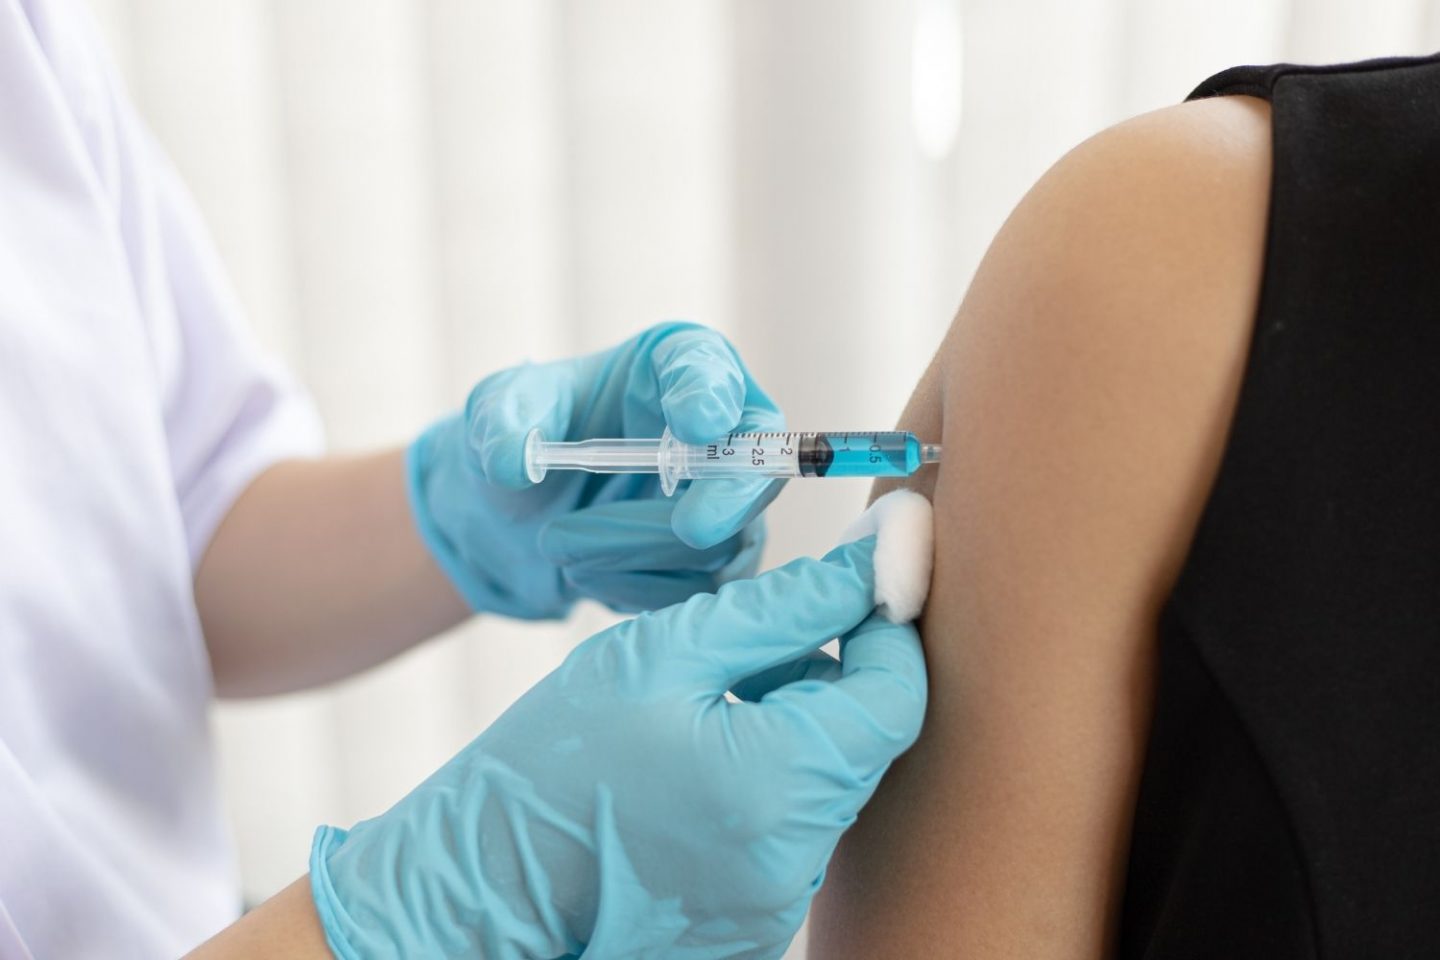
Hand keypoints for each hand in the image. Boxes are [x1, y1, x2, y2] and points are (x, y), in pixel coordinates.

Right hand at [309, 537, 927, 959]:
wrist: (485, 882)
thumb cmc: (554, 760)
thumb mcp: (662, 654)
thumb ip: (781, 607)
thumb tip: (868, 563)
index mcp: (780, 781)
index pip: (898, 694)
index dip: (888, 627)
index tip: (860, 583)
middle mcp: (799, 857)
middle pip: (868, 741)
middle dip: (836, 676)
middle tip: (766, 641)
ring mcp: (779, 901)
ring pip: (832, 785)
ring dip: (801, 730)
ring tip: (715, 706)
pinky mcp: (758, 924)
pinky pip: (797, 832)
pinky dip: (772, 785)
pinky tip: (704, 766)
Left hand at [407, 322, 784, 618]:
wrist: (524, 511)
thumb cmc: (528, 437)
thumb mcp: (497, 412)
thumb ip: (502, 421)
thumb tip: (511, 463)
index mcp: (671, 366)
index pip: (707, 367)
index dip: (710, 393)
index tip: (696, 422)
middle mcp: (716, 427)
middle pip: (754, 463)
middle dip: (728, 497)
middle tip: (694, 528)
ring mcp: (726, 498)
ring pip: (723, 540)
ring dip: (637, 551)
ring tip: (558, 543)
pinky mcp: (718, 560)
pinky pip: (701, 589)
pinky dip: (637, 588)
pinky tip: (588, 573)